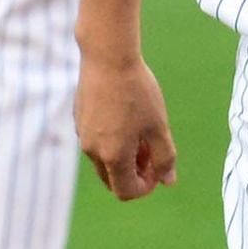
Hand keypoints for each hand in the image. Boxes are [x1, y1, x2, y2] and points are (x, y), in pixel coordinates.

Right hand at [77, 52, 178, 200]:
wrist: (108, 57)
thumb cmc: (137, 91)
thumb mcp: (158, 126)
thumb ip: (165, 158)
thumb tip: (169, 181)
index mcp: (113, 156)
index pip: (126, 191)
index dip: (146, 186)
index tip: (159, 168)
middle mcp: (92, 150)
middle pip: (113, 179)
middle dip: (134, 172)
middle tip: (151, 150)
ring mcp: (82, 134)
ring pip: (103, 160)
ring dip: (123, 156)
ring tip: (141, 131)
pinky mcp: (78, 119)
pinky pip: (95, 141)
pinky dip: (111, 140)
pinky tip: (125, 116)